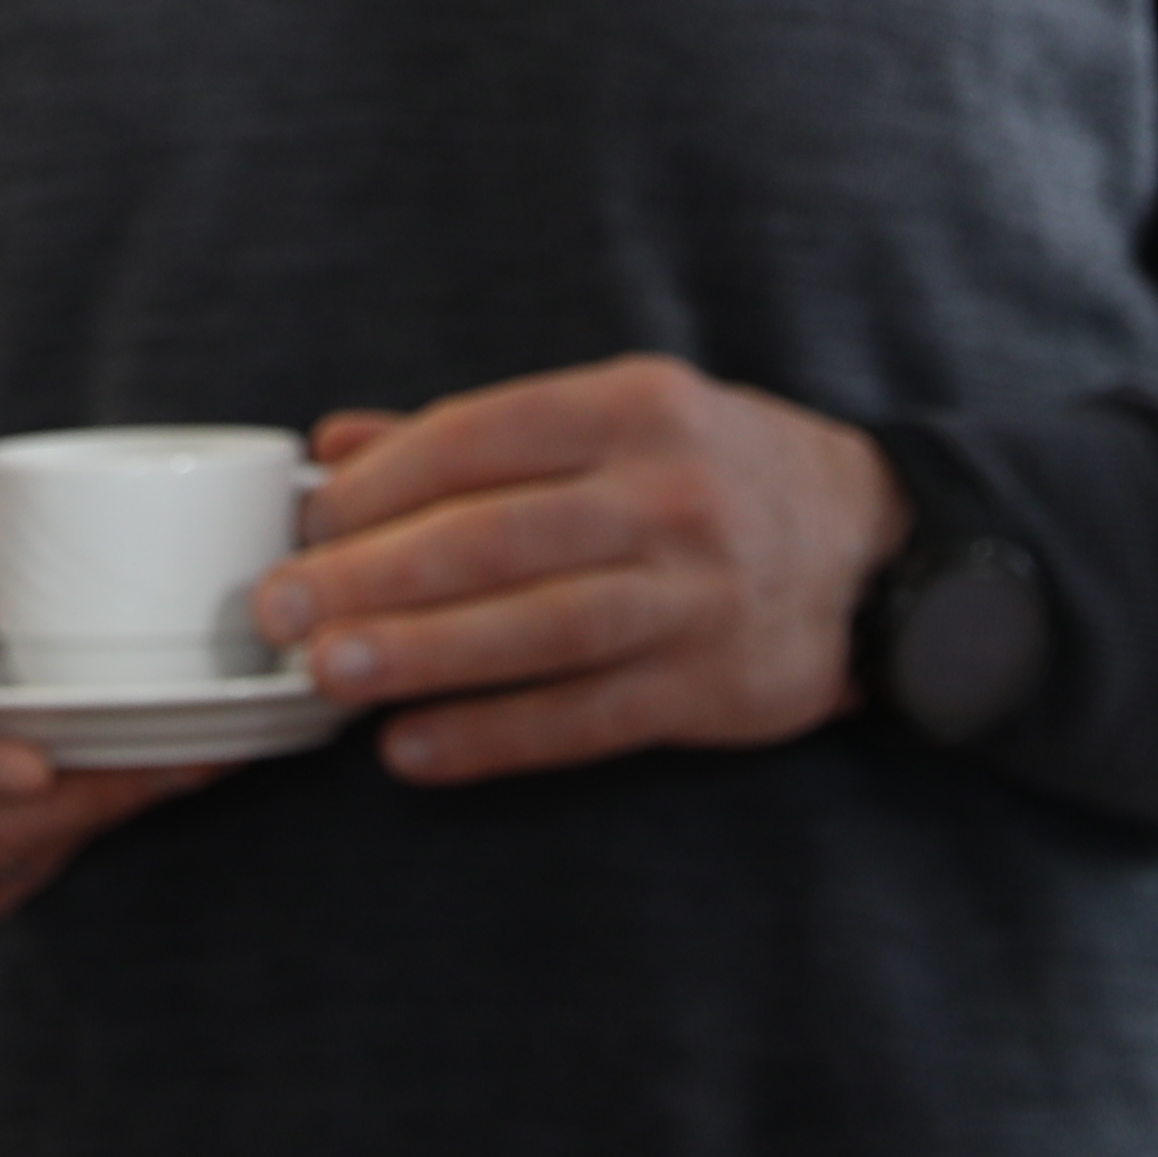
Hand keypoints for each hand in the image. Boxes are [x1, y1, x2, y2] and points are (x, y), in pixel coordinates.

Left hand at [252, 355, 907, 783]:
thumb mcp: (616, 417)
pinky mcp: (710, 689)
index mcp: (633, 407)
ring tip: (328, 674)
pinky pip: (585, 720)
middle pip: (495, 537)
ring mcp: (693, 596)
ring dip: (421, 655)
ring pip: (536, 630)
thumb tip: (334, 448)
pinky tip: (414, 750)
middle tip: (281, 607)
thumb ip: (473, 435)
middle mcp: (666, 495)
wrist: (876, 549)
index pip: (478, 436)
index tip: (304, 523)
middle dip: (375, 575)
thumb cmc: (717, 472)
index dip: (380, 485)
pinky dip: (493, 737)